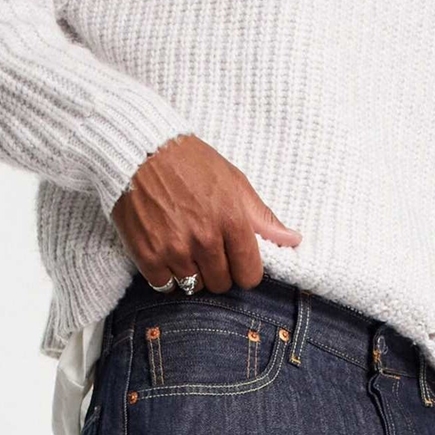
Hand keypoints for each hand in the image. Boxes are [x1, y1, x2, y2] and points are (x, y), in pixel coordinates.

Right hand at [111, 134, 300, 293]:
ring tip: (183, 244)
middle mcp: (205, 240)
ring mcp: (175, 250)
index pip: (249, 275)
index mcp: (231, 221)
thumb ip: (262, 218)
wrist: (140, 148)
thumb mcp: (233, 181)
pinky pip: (165, 285)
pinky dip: (166, 274)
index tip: (235, 258)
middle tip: (205, 246)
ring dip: (191, 272)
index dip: (244, 269)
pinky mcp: (148, 256)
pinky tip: (164, 250)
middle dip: (217, 270)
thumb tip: (293, 241)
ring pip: (194, 286)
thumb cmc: (190, 162)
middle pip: (222, 284)